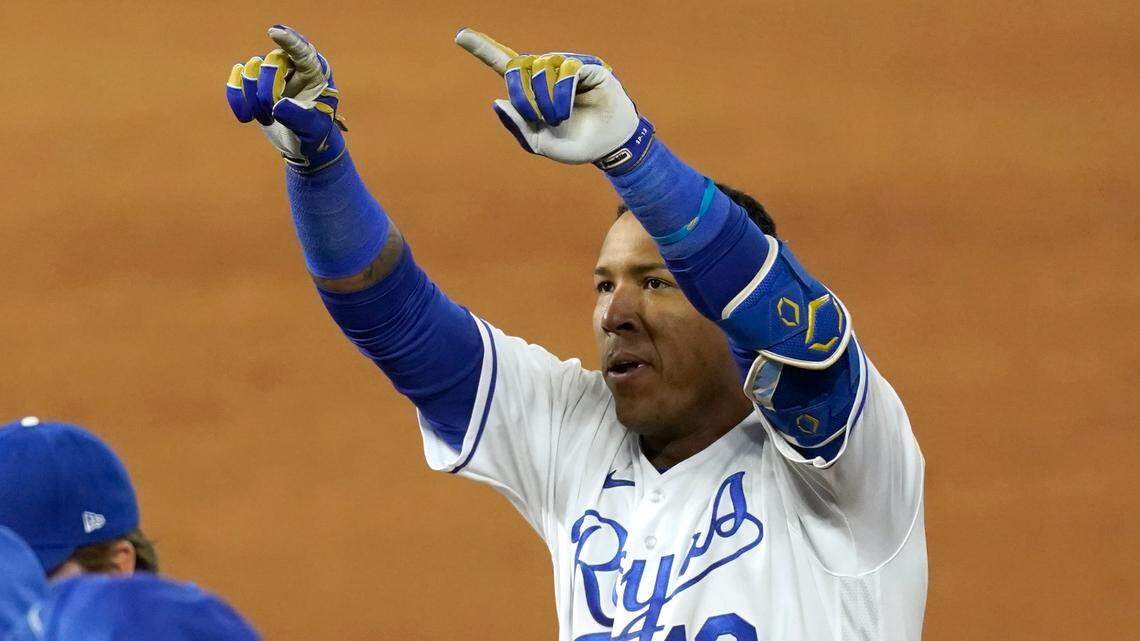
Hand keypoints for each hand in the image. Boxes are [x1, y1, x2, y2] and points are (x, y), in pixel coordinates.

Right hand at [226, 25, 347, 171]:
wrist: (300, 142)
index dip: (288, 41)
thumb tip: (277, 106)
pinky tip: (245, 116)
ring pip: (251, 70)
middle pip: (271, 64)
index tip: (274, 33)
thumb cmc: (314, 132)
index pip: (302, 51)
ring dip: (254, 99)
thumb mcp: (314, 128)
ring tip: (268, 118)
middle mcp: (292, 65)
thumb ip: (299, 116)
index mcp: (314, 72)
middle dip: (267, 92)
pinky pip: (237, 78)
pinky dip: (237, 97)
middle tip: (272, 114)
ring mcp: (271, 70)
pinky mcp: (254, 80)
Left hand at [455, 29, 653, 173]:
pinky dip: (561, 95)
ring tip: (559, 117)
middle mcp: (546, 72)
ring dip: (545, 100)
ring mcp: (566, 66)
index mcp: (533, 89)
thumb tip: (498, 100)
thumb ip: (519, 126)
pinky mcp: (586, 65)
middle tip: (542, 119)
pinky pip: (564, 70)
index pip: (504, 64)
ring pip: (539, 70)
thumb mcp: (541, 144)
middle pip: (518, 69)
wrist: (610, 147)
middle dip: (524, 97)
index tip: (460, 36)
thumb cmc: (577, 144)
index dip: (482, 49)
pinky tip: (568, 109)